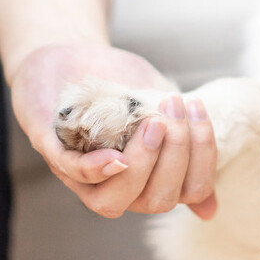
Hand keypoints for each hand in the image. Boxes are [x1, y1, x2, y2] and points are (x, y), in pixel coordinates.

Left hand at [9, 43, 217, 219]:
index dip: (203, 161)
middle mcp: (116, 185)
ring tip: (154, 123)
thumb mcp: (158, 109)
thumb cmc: (117, 83)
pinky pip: (73, 174)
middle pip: (156, 201)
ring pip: (111, 201)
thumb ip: (181, 141)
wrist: (69, 52)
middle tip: (174, 107)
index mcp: (148, 178)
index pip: (187, 192)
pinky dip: (97, 170)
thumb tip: (209, 207)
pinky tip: (116, 157)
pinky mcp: (50, 150)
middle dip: (176, 155)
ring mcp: (80, 174)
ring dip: (142, 164)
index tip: (198, 113)